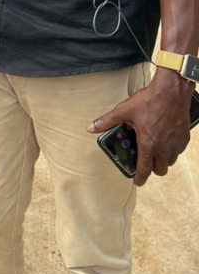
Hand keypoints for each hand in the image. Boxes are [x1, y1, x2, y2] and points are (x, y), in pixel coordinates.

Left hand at [88, 68, 192, 185]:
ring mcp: (176, 143)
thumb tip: (90, 128)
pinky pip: (178, 151)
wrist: (171, 91)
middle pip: (160, 170)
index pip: (144, 169)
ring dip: (162, 160)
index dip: (140, 178)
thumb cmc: (148, 101)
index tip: (136, 182)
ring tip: (155, 151)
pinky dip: (172, 150)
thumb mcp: (124, 111)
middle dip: (152, 169)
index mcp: (148, 144)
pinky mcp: (184, 138)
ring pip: (170, 161)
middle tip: (145, 162)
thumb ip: (107, 121)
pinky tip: (165, 141)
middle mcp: (164, 148)